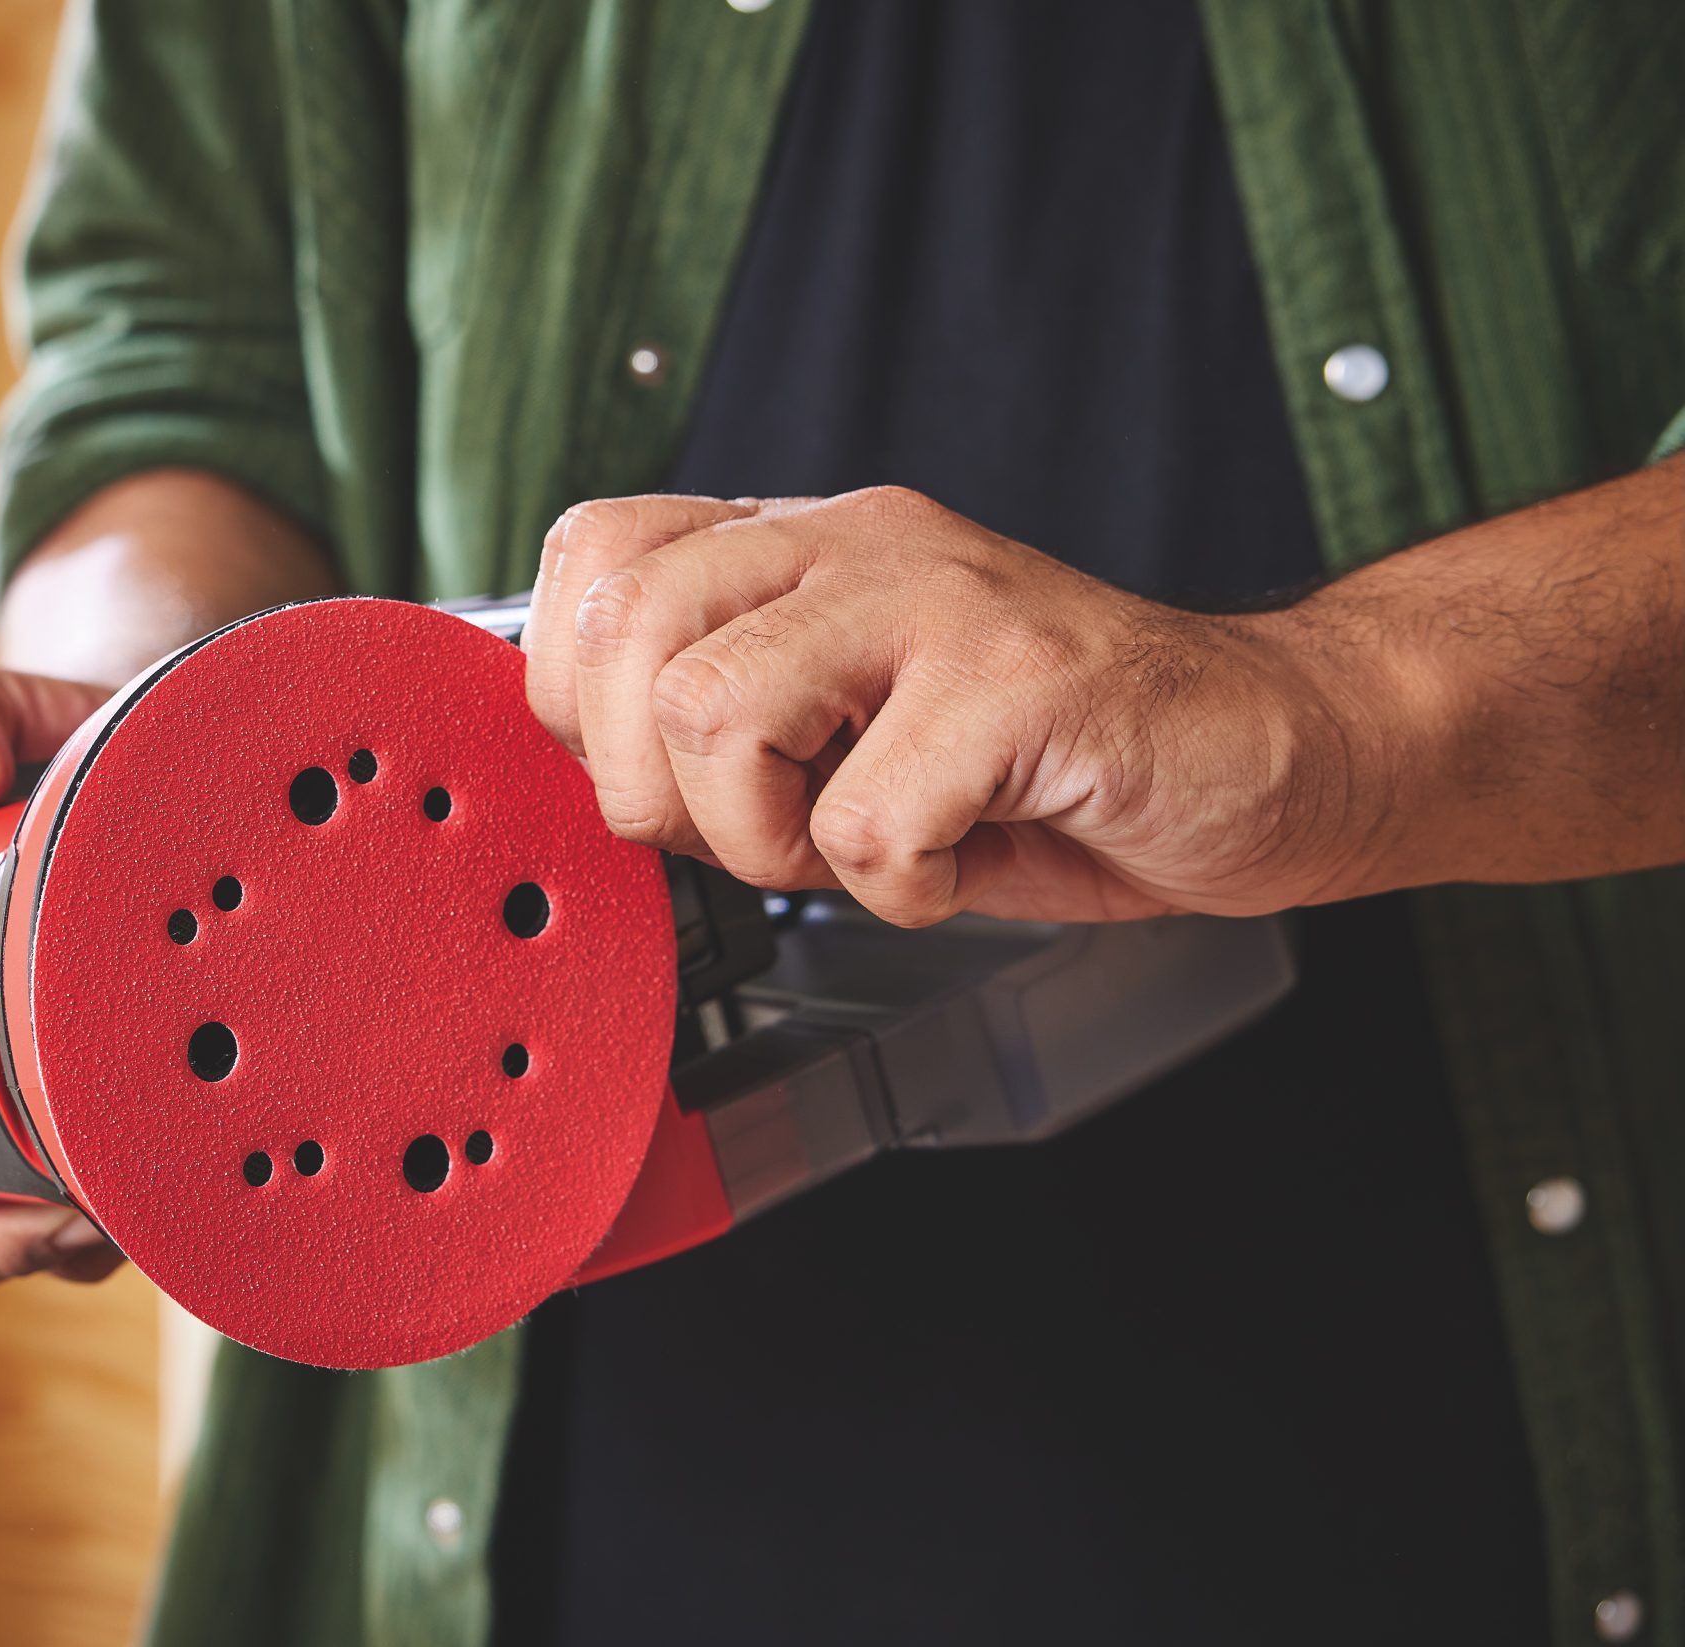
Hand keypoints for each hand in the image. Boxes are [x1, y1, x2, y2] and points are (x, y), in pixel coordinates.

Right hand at [0, 657, 125, 1311]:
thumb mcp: (1, 713)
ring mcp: (18, 1156)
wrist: (179, 786)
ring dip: (70, 1237)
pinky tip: (208, 1149)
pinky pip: (120, 1236)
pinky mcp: (118, 1172)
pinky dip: (153, 1212)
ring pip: (18, 1258)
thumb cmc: (55, 760)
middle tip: (34, 1212)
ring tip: (146, 1162)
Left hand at [524, 489, 1391, 926]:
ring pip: (716, 710)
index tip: (664, 779)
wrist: (1279, 752)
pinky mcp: (1027, 682)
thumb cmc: (1054, 761)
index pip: (595, 556)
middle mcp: (861, 540)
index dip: (583, 695)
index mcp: (805, 543)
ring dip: (767, 838)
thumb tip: (595, 782)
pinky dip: (901, 890)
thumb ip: (728, 729)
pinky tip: (966, 863)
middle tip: (760, 837)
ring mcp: (944, 602)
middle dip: (656, 785)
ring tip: (863, 849)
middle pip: (630, 632)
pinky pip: (869, 820)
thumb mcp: (855, 730)